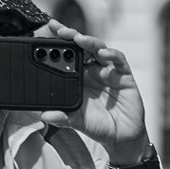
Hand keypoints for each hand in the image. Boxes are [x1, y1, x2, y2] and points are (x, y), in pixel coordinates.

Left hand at [32, 20, 149, 162]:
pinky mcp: (124, 77)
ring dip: (89, 41)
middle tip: (59, 30)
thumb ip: (63, 118)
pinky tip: (104, 53)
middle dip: (71, 35)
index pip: (67, 54)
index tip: (46, 31)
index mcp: (78, 77)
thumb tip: (45, 116)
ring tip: (79, 39)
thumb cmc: (99, 126)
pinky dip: (112, 54)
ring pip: (98, 48)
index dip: (58, 41)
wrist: (121, 138)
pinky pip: (119, 61)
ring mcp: (109, 72)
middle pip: (82, 46)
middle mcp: (93, 70)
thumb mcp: (77, 122)